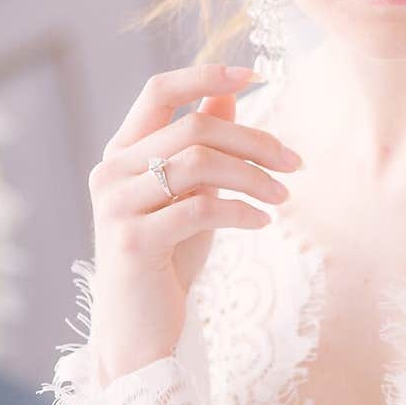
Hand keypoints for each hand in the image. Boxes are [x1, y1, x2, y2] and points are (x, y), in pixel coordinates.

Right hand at [87, 63, 301, 382]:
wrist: (142, 330)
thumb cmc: (168, 259)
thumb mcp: (189, 195)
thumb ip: (200, 147)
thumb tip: (229, 94)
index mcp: (121, 153)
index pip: (158, 91)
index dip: (205, 75)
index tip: (255, 75)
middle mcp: (111, 172)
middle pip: (193, 129)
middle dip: (253, 141)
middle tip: (294, 162)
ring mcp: (117, 206)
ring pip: (197, 164)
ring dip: (253, 177)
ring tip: (284, 196)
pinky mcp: (133, 241)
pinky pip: (200, 207)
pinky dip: (241, 210)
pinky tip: (262, 222)